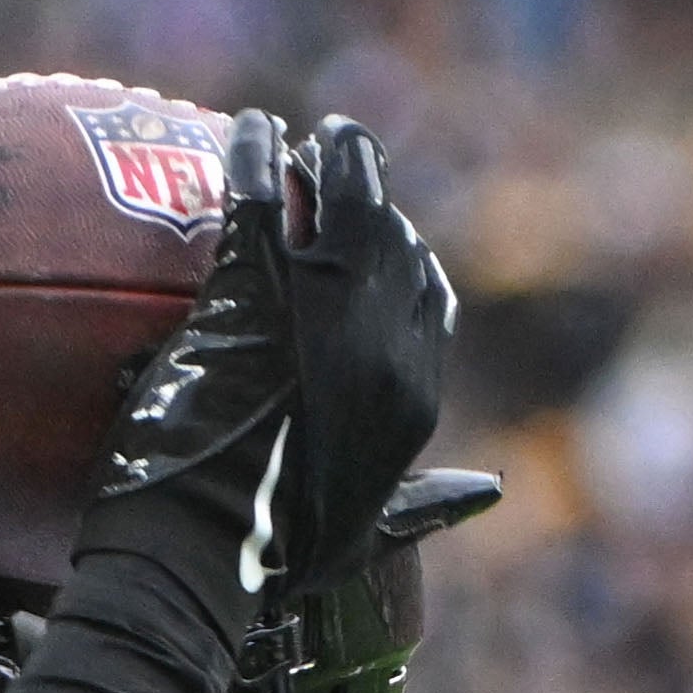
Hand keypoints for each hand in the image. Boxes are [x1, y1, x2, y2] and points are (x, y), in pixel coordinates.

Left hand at [88, 110, 453, 603]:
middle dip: (368, 197)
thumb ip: (423, 510)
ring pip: (343, 206)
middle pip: (393, 244)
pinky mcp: (259, 296)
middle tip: (339, 160)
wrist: (207, 553)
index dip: (407, 265)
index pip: (429, 304)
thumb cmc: (273, 560)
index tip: (386, 241)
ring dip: (326, 161)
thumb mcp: (363, 540)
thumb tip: (485, 494)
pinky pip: (260, 204)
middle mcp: (385, 346)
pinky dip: (251, 160)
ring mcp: (326, 314)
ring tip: (305, 136)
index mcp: (412, 399)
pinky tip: (244, 131)